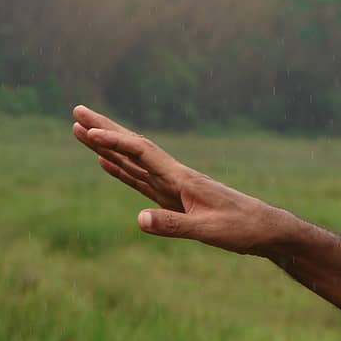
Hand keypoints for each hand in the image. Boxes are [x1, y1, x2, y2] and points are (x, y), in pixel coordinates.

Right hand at [72, 105, 285, 254]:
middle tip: (76, 110)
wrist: (265, 229)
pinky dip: (121, 168)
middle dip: (104, 129)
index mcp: (182, 179)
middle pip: (133, 147)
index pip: (142, 153)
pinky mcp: (174, 198)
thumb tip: (138, 219)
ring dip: (107, 145)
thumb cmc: (241, 228)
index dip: (114, 142)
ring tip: (81, 130)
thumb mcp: (208, 230)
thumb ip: (173, 225)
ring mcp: (172, 186)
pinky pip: (140, 179)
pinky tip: (106, 162)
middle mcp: (174, 175)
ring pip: (132, 160)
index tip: (88, 131)